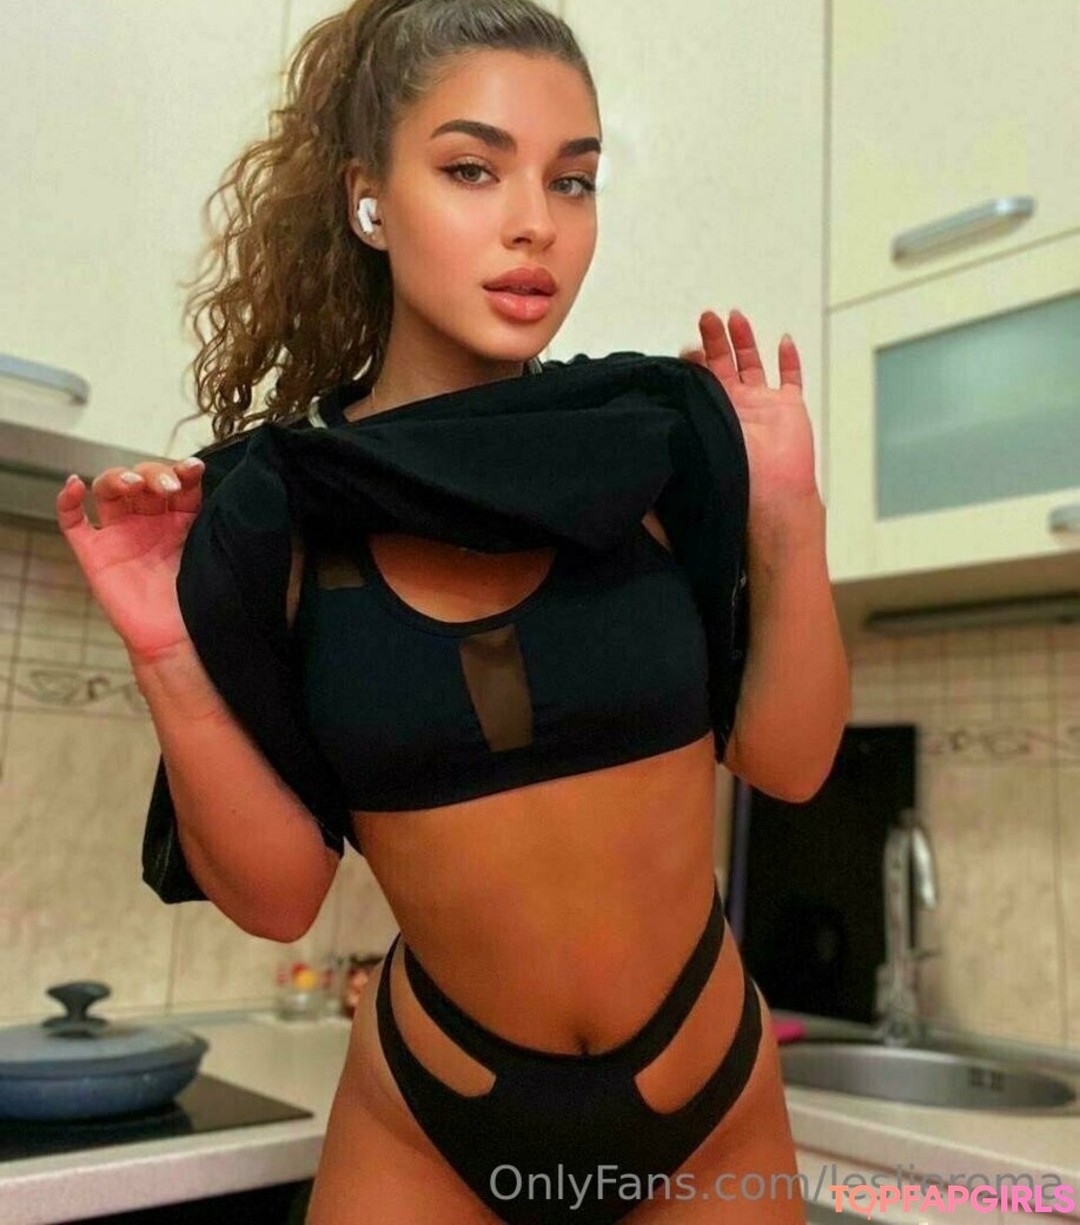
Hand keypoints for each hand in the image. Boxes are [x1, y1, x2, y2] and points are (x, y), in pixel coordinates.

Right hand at [55, 458, 206, 662]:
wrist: (174, 638)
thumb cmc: (195, 599)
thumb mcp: (207, 553)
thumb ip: (209, 522)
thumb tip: (220, 488)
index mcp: (177, 518)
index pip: (176, 483)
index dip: (183, 472)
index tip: (194, 469)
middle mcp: (147, 520)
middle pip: (142, 480)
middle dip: (154, 476)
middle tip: (167, 487)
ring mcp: (118, 534)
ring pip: (108, 490)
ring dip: (118, 479)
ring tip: (133, 484)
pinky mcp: (93, 553)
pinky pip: (72, 522)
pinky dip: (67, 501)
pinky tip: (73, 485)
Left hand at [680, 310, 819, 518]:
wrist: (771, 493)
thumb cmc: (733, 473)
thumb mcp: (699, 438)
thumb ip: (684, 414)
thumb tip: (656, 398)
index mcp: (710, 414)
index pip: (698, 380)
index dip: (691, 361)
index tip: (686, 346)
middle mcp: (734, 406)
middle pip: (723, 364)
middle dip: (715, 339)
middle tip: (706, 317)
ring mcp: (763, 405)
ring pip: (753, 364)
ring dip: (744, 340)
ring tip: (733, 317)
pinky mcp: (788, 407)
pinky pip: (791, 377)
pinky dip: (788, 359)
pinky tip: (783, 339)